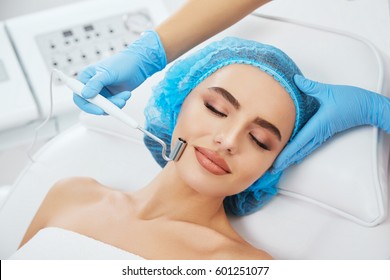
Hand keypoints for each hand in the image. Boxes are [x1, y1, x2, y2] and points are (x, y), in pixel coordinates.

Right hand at [73, 30, 166, 114]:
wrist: (139, 64)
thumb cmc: (122, 63)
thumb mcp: (108, 73)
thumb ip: (96, 83)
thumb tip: (85, 95)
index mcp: (86, 77)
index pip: (79, 96)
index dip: (88, 105)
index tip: (100, 109)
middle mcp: (92, 86)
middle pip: (92, 105)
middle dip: (106, 106)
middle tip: (118, 104)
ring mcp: (102, 92)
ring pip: (104, 107)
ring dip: (115, 104)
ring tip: (125, 96)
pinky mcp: (111, 96)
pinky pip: (112, 106)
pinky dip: (120, 102)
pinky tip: (126, 94)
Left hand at [271, 75, 389, 172]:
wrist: (368, 108)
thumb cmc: (351, 100)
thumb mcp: (328, 92)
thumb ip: (310, 87)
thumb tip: (296, 80)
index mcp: (317, 126)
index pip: (298, 143)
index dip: (286, 154)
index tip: (276, 162)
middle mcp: (318, 133)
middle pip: (298, 151)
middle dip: (285, 160)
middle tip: (272, 169)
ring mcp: (322, 135)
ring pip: (303, 150)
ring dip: (291, 158)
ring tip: (279, 165)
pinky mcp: (325, 133)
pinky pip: (309, 146)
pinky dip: (299, 152)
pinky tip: (294, 156)